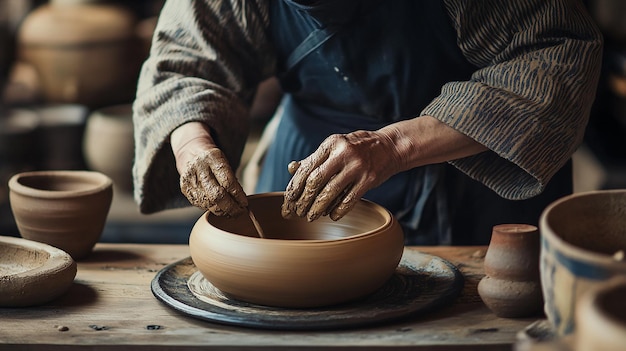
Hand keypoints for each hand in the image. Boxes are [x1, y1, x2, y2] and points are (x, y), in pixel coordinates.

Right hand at [171, 122, 247, 216]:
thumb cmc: (213, 160)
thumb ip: (232, 179)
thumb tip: (242, 201)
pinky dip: (213, 209)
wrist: (191, 154)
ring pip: (209, 203)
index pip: (228, 181)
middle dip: (231, 207)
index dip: (238, 195)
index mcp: (213, 158)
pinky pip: (201, 204)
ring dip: (223, 211)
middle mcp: (199, 168)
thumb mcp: (224, 162)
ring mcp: (190, 179)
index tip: (245, 203)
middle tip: (240, 212)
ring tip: (232, 213)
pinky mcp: (185, 189)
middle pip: (217, 195)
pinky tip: (220, 209)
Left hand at [282, 130, 404, 221]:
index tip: (288, 199)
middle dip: (304, 199)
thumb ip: (315, 159)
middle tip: (298, 212)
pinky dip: (338, 210)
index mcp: (331, 143)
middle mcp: (343, 153)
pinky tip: (331, 216)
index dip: (295, 186)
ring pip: (331, 192)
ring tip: (311, 216)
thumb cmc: (357, 148)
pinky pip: (349, 199)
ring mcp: (357, 167)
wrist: (390, 147)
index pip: (307, 167)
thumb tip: (291, 169)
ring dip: (318, 208)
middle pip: (316, 181)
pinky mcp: (369, 180)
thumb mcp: (335, 147)